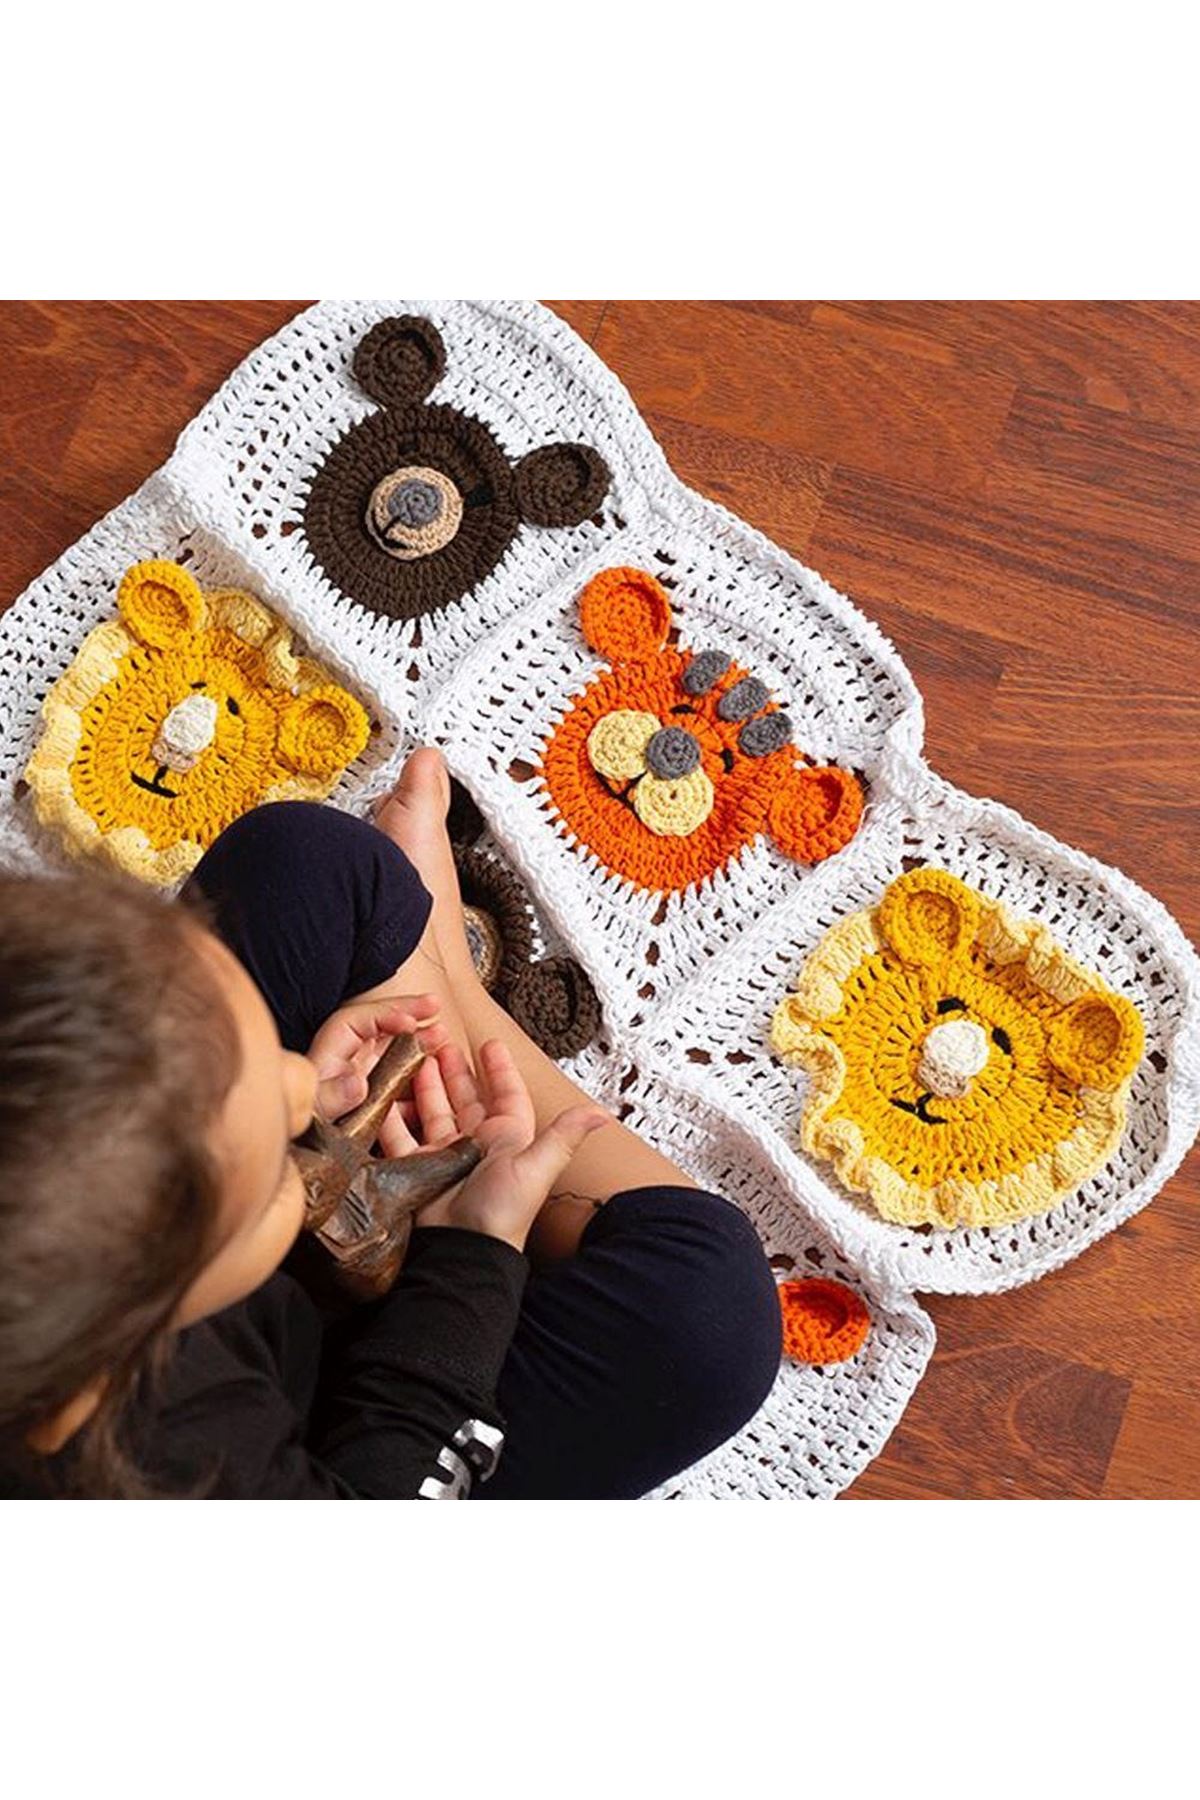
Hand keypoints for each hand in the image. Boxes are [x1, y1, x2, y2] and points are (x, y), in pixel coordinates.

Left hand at [306, 993, 447, 1124]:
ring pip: (393, 1050)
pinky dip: (420, 1074)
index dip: (384, 1015)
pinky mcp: (376, 1097)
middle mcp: (347, 1060)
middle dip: (409, 1014)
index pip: (356, 1020)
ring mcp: (363, 1077)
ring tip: (443, 1037)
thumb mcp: (316, 1112)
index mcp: (330, 1054)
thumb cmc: (310, 1127)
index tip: (409, 1023)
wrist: (308, 1156)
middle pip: (378, 1027)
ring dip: (419, 1042)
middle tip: (435, 1005)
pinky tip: (438, 1073)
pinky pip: (400, 1079)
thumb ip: (332, 1097)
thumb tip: (357, 1083)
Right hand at [390, 1039, 605, 1251]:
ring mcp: (447, 1156)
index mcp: (508, 1138)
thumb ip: (564, 1135)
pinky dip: (395, 1119)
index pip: (506, 1095)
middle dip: (456, 1071)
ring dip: (427, 1086)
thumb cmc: (506, 1210)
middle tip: (442, 1043)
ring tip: (417, 1059)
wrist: (468, 1248)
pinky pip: (403, 1138)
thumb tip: (603, 1113)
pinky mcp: (420, 1169)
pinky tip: (387, 1097)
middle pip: (467, 1098)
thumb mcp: (538, 1166)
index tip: (491, 1044)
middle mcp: (478, 1144)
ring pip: (435, 1112)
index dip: (500, 1070)